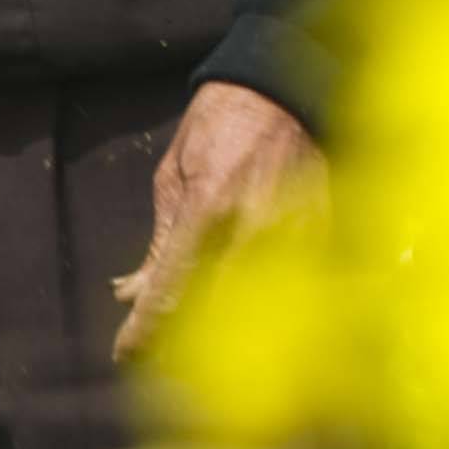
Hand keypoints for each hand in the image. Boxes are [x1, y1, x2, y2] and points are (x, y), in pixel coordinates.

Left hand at [109, 79, 320, 359]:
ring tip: (197, 350)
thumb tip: (128, 292)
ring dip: (223, 337)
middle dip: (179, 344)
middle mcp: (254, 231)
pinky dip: (267, 316)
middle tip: (156, 358)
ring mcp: (296, 238)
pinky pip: (294, 295)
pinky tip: (248, 324)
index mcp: (208, 210)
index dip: (144, 332)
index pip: (171, 292)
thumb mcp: (173, 176)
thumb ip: (158, 244)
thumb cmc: (218, 126)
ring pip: (257, 316)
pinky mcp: (324, 238)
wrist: (283, 90)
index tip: (124, 356)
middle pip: (213, 316)